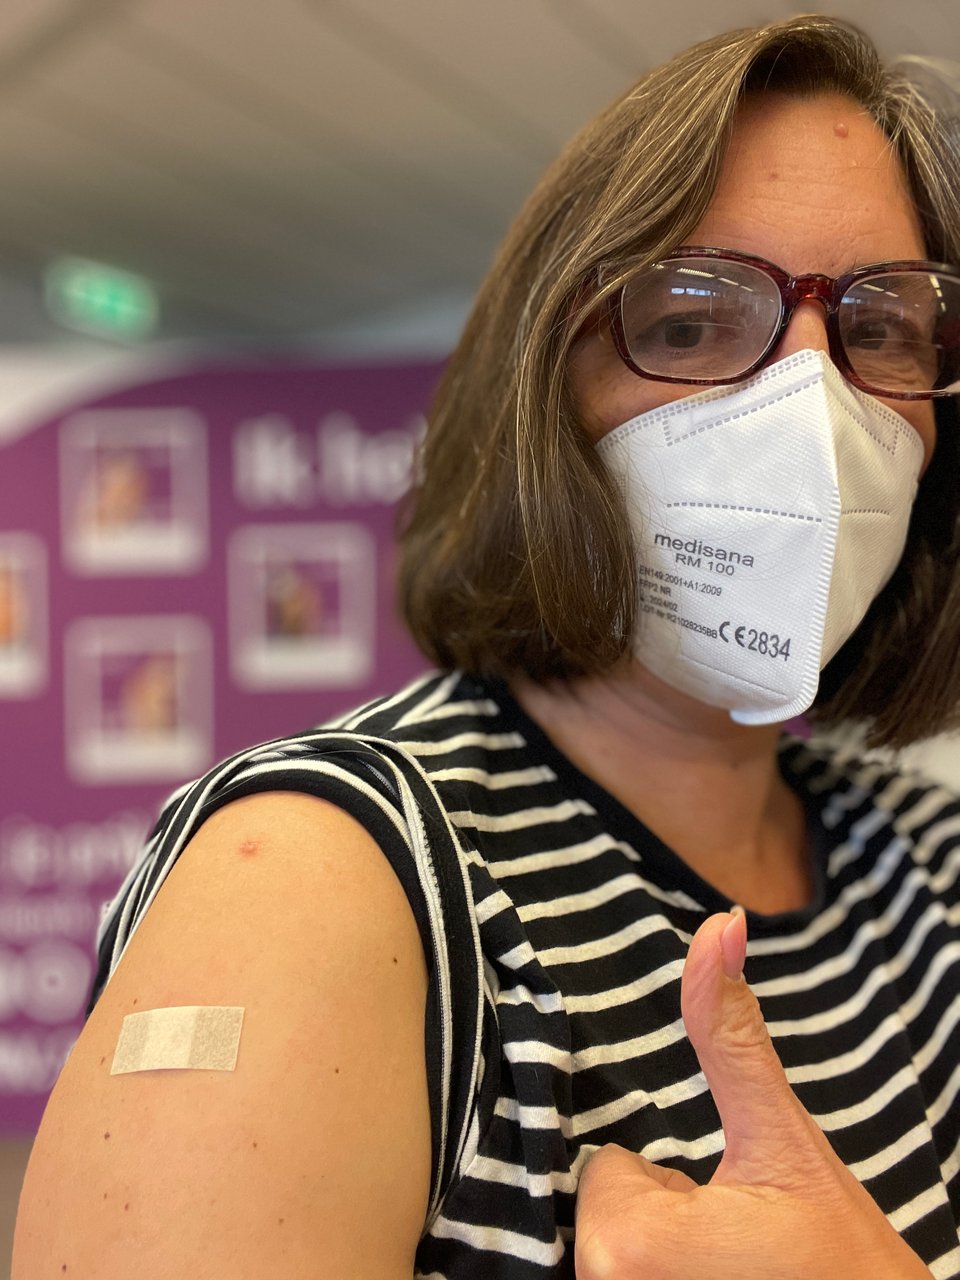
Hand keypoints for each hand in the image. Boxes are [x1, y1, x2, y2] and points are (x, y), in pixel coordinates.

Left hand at [575, 910, 931, 1279]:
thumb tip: (720, 926)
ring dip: (670, 1260)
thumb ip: (730, 1033)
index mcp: (621, 1245)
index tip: (729, 1219)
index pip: (610, 1169)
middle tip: (736, 1250)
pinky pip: (629, 1279)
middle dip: (670, 1223)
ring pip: (620, 1254)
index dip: (672, 1183)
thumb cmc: (840, 1257)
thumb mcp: (781, 1136)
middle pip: (610, 1214)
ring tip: (734, 1276)